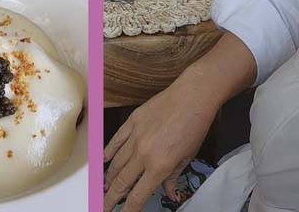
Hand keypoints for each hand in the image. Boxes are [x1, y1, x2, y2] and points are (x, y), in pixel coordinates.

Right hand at [103, 75, 219, 211]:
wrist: (192, 97)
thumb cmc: (195, 126)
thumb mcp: (188, 157)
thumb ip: (173, 177)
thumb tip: (169, 192)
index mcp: (160, 166)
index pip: (139, 194)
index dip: (130, 209)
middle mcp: (143, 153)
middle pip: (121, 182)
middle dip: (111, 198)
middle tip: (104, 206)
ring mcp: (135, 137)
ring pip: (116, 163)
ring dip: (109, 178)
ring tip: (105, 187)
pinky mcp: (132, 122)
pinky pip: (115, 141)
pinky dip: (108, 152)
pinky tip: (103, 161)